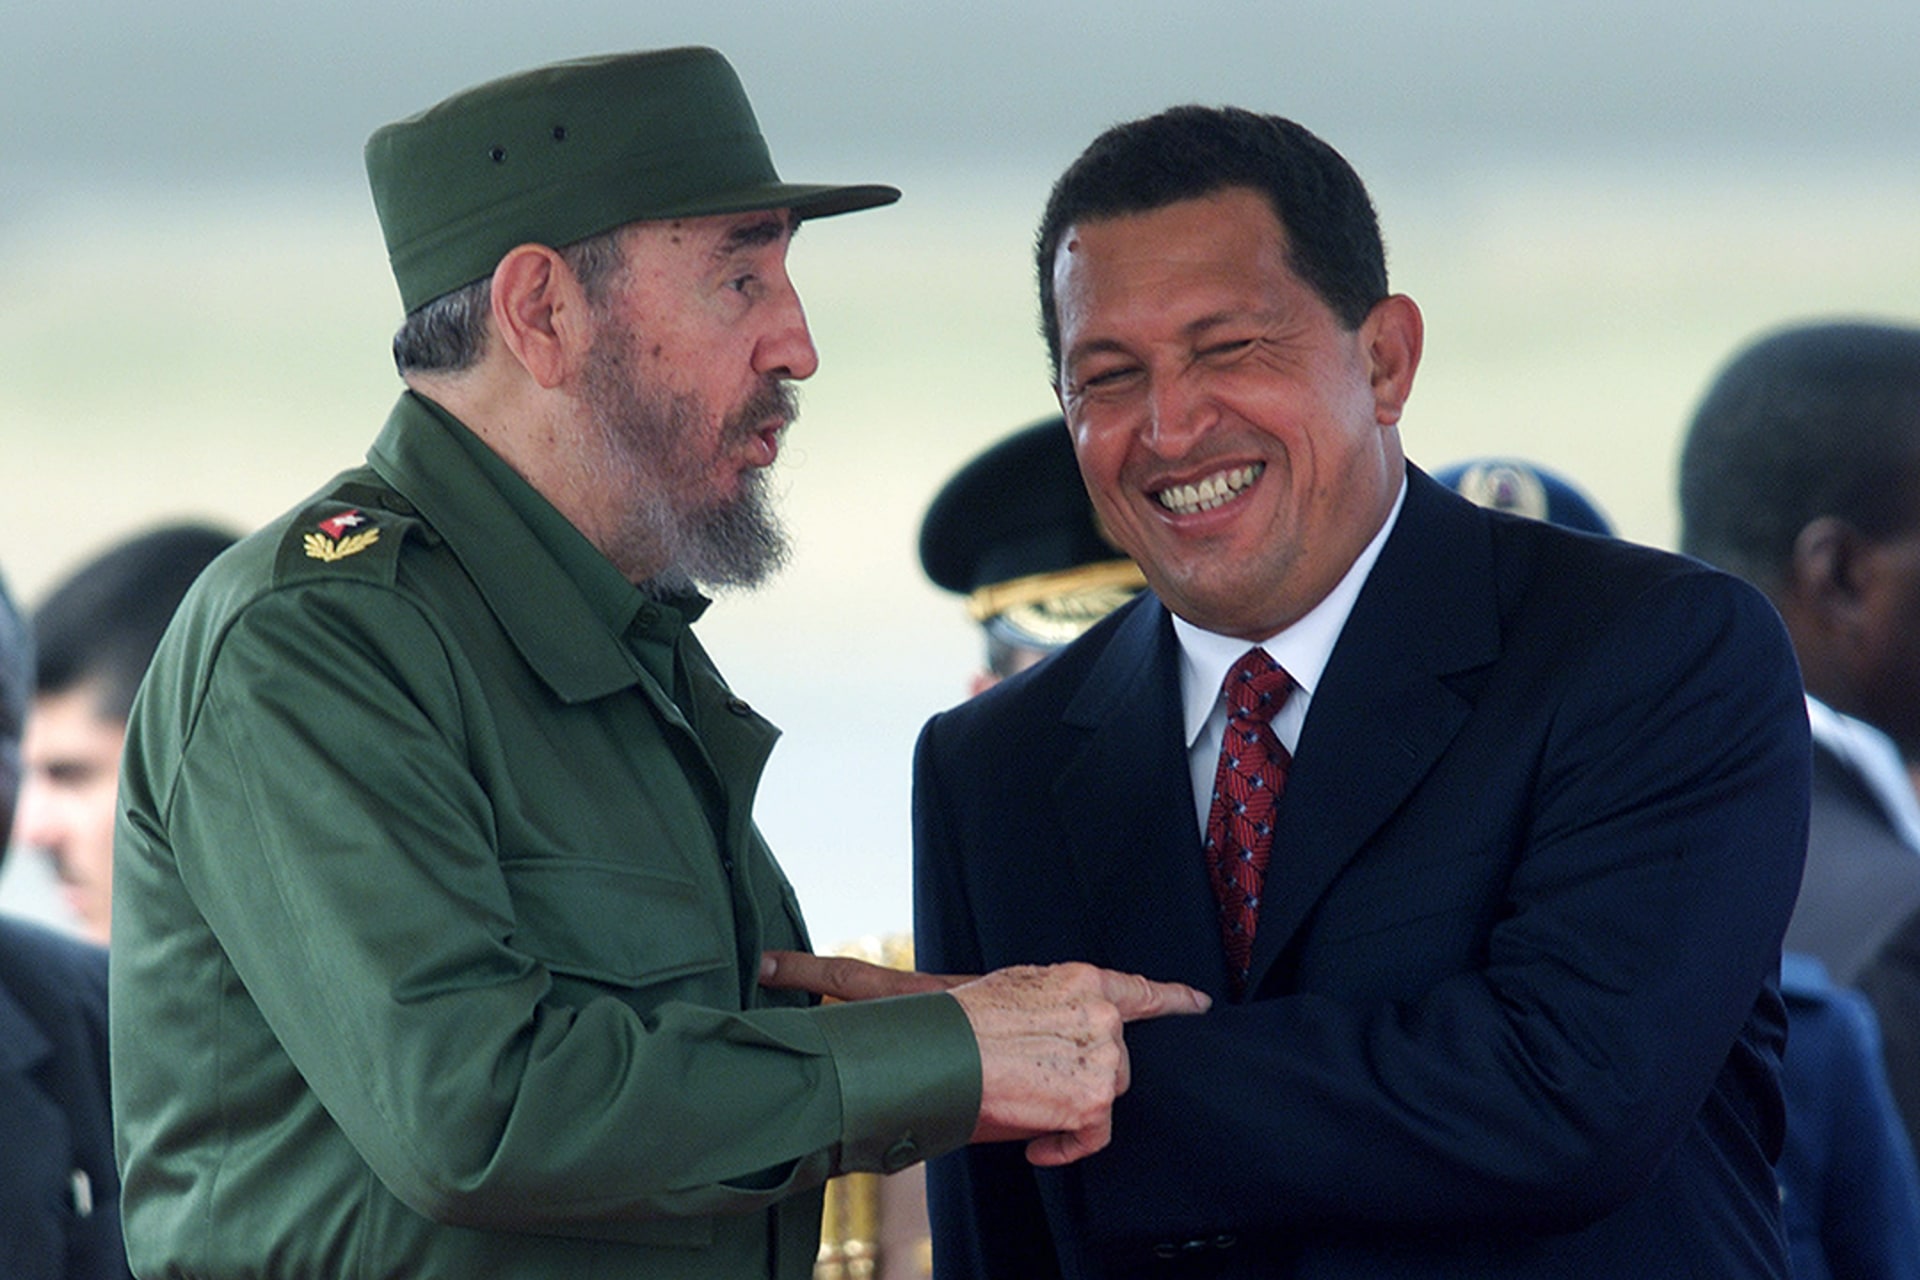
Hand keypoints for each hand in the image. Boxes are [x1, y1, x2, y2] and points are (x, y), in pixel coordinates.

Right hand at [762, 951, 1208, 1166]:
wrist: (941, 1053)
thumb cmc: (958, 1027)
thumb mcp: (1009, 994)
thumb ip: (1050, 1009)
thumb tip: (1057, 1040)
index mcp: (1078, 979)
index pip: (1138, 990)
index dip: (1171, 999)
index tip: (1196, 1004)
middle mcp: (1100, 1012)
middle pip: (1116, 1056)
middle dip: (1086, 1077)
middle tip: (1040, 1087)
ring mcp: (1101, 1053)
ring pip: (1105, 1091)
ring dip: (1073, 1108)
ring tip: (1026, 1107)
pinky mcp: (1093, 1097)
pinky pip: (1095, 1133)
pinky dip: (1067, 1146)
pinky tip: (1037, 1145)